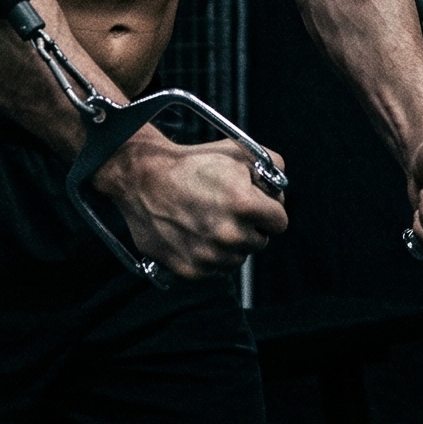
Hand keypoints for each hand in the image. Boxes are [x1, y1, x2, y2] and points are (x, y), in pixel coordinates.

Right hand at [92, 132, 288, 279]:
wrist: (143, 178)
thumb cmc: (190, 163)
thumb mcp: (236, 152)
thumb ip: (271, 167)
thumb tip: (279, 189)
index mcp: (245, 205)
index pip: (279, 222)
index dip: (268, 209)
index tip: (255, 203)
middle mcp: (230, 235)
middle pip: (260, 240)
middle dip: (250, 225)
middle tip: (226, 208)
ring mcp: (210, 256)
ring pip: (238, 257)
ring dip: (230, 243)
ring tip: (207, 218)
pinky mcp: (192, 270)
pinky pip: (216, 270)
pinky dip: (211, 255)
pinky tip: (195, 232)